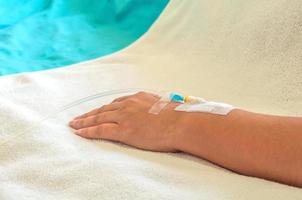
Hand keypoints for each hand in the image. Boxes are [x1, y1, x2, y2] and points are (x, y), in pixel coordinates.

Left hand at [69, 92, 183, 151]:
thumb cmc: (178, 116)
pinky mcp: (123, 130)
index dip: (105, 108)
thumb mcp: (166, 106)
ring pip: (99, 118)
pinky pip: (101, 130)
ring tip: (74, 124)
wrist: (180, 123)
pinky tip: (79, 132)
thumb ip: (157, 107)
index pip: (116, 103)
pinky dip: (88, 131)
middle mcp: (128, 105)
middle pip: (104, 109)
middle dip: (89, 114)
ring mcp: (125, 117)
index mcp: (138, 98)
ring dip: (84, 121)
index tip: (98, 111)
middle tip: (78, 117)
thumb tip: (160, 111)